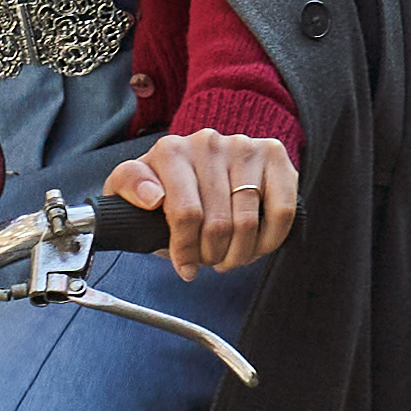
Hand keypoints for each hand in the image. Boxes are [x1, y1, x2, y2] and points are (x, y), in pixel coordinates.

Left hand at [112, 130, 299, 274]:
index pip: (186, 214)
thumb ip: (128, 187)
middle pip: (219, 224)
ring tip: (229, 256)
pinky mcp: (274, 155)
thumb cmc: (165, 187)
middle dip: (212, 255)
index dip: (186, 250)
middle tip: (209, 260)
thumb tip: (152, 197)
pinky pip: (282, 210)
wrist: (199, 165)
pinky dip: (270, 239)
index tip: (185, 267)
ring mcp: (244, 146)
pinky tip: (255, 245)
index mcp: (171, 151)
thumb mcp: (131, 188)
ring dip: (239, 254)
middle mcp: (208, 143)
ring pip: (249, 222)